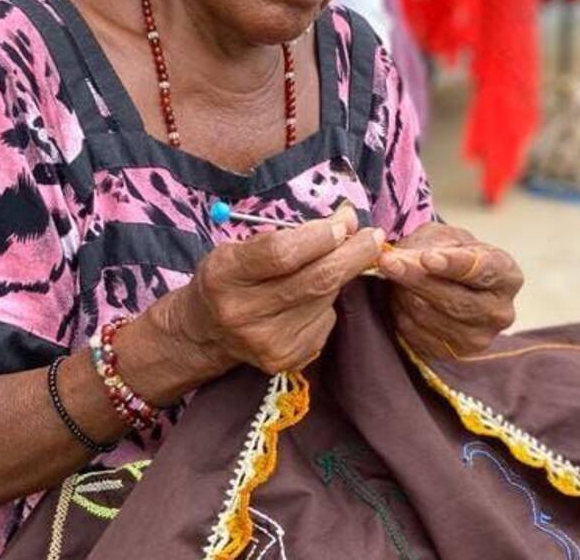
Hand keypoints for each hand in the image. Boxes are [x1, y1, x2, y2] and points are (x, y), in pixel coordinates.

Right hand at [177, 204, 383, 374]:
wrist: (206, 331)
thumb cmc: (231, 276)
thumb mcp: (243, 246)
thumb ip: (291, 233)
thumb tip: (347, 220)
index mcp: (224, 274)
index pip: (281, 254)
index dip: (319, 236)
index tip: (344, 222)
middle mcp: (242, 312)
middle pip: (314, 280)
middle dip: (352, 254)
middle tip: (372, 236)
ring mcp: (265, 342)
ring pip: (325, 299)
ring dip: (339, 275)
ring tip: (333, 262)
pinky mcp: (284, 360)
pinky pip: (324, 320)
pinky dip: (327, 302)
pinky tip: (310, 298)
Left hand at [377, 223, 522, 358]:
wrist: (443, 282)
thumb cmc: (446, 253)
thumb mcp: (442, 238)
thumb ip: (426, 246)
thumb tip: (400, 259)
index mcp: (507, 276)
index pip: (483, 271)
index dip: (454, 264)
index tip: (426, 258)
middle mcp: (500, 312)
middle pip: (455, 300)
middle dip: (417, 279)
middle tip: (387, 261)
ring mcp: (479, 339)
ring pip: (430, 316)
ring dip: (404, 294)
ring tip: (395, 276)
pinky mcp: (453, 355)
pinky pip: (416, 333)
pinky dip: (401, 313)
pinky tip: (399, 298)